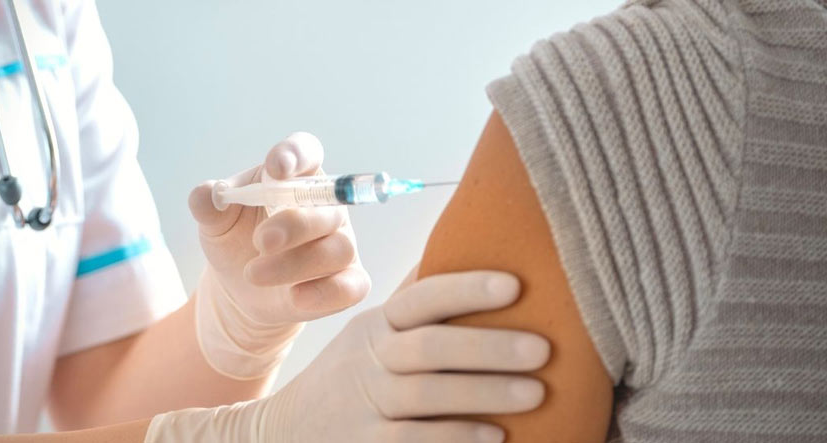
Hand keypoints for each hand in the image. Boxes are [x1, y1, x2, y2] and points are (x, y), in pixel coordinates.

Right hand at [145, 270, 550, 442]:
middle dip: (488, 346)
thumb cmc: (350, 376)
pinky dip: (456, 438)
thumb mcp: (372, 332)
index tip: (515, 284)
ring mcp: (366, 405)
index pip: (422, 298)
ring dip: (483, 392)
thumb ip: (416, 301)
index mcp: (378, 325)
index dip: (466, 288)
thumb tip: (467, 245)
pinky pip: (412, 441)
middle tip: (543, 348)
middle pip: (430, 346)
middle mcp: (371, 361)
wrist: (284, 432)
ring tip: (535, 393)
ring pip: (427, 394)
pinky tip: (496, 436)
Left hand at [188, 132, 370, 377]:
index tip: (277, 167)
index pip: (307, 152)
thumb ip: (208, 204)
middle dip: (295, 224)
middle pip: (329, 206)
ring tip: (253, 274)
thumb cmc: (237, 239)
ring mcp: (341, 244)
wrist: (243, 287)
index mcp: (296, 177)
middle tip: (261, 242)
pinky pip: (352, 286)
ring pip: (337, 249)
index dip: (297, 155)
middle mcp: (327, 207)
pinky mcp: (347, 281)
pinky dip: (326, 293)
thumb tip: (205, 194)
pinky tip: (295, 297)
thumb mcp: (216, 221)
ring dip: (295, 263)